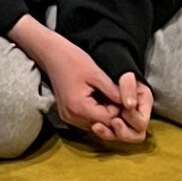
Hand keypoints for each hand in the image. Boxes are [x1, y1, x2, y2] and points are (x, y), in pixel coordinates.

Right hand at [17, 20, 148, 143]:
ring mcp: (68, 117)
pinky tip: (100, 101)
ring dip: (105, 115)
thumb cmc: (72, 60)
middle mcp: (72, 117)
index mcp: (79, 107)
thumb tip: (130, 103)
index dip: (120, 110)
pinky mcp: (67, 115)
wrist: (52, 55)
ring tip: (110, 97)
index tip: (125, 98)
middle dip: (114, 114)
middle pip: (102, 125)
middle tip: (119, 97)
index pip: (108, 119)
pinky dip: (96, 114)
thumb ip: (113, 91)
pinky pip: (87, 121)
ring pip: (95, 125)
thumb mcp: (96, 74)